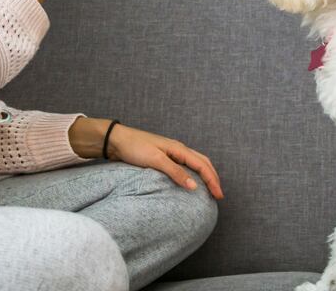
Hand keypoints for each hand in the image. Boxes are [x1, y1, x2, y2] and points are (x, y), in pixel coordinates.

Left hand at [106, 122, 223, 199]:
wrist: (117, 140)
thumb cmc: (134, 147)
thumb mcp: (155, 160)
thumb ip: (175, 172)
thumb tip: (194, 186)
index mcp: (179, 149)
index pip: (203, 165)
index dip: (213, 180)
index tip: (218, 195)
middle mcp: (178, 149)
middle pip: (203, 162)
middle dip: (213, 178)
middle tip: (218, 194)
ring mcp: (172, 152)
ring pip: (196, 162)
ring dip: (206, 174)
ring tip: (210, 188)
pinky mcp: (164, 157)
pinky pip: (186, 165)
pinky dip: (194, 173)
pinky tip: (192, 181)